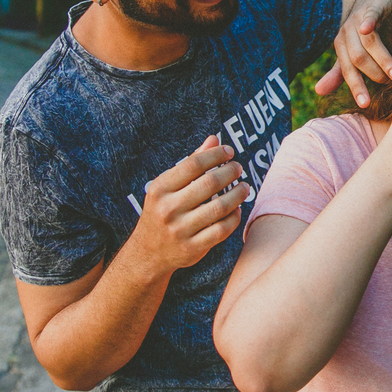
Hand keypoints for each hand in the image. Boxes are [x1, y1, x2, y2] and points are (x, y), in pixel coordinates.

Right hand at [128, 136, 251, 276]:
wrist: (147, 252)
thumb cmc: (162, 211)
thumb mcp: (168, 186)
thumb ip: (191, 162)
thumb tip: (214, 139)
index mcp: (160, 188)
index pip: (194, 164)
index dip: (216, 155)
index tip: (230, 152)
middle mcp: (168, 209)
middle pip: (209, 183)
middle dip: (230, 172)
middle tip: (239, 168)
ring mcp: (180, 230)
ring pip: (220, 207)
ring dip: (238, 194)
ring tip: (244, 187)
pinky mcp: (192, 248)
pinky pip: (222, 229)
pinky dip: (234, 217)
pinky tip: (237, 209)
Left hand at [315, 0, 391, 106]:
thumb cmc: (366, 31)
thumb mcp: (352, 52)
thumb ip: (339, 72)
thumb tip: (318, 92)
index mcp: (341, 47)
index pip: (347, 71)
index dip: (356, 87)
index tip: (366, 104)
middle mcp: (347, 34)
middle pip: (358, 59)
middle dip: (375, 74)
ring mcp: (358, 20)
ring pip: (369, 43)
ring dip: (384, 61)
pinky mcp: (372, 7)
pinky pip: (369, 15)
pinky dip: (367, 22)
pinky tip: (368, 29)